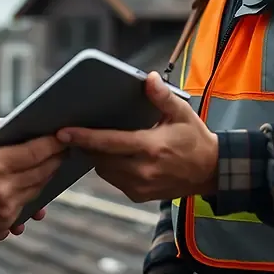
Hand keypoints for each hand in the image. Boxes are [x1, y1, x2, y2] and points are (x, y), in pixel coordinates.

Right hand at [0, 114, 64, 240]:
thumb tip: (12, 122)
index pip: (34, 152)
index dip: (52, 143)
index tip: (61, 135)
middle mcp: (2, 190)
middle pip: (42, 172)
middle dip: (55, 158)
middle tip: (63, 146)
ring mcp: (3, 209)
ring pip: (38, 189)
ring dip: (47, 175)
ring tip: (52, 161)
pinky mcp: (1, 223)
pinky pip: (27, 206)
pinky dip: (33, 193)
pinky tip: (35, 182)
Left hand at [57, 72, 217, 202]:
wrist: (210, 171)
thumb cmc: (194, 139)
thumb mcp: (182, 113)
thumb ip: (163, 97)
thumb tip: (149, 78)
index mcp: (152, 148)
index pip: (109, 143)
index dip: (84, 137)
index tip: (63, 132)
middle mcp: (143, 170)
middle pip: (100, 158)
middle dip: (86, 146)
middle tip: (73, 132)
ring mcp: (140, 186)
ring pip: (104, 171)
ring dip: (97, 156)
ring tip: (94, 141)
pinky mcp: (139, 195)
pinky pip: (114, 180)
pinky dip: (109, 167)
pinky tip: (111, 154)